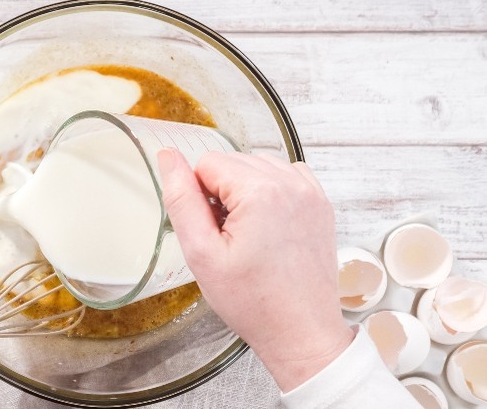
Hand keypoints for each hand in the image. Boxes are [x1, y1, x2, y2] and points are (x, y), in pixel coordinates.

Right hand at [157, 149, 353, 391]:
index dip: (199, 197)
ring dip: (244, 191)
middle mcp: (290, 183)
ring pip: (257, 166)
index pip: (206, 164)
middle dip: (222, 193)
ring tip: (248, 235)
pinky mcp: (320, 203)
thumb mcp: (201, 253)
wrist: (301, 331)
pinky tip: (266, 226)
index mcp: (260, 192)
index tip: (212, 232)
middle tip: (228, 238)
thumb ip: (181, 199)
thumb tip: (168, 157)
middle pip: (232, 162)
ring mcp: (310, 192)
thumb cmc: (253, 301)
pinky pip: (284, 176)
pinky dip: (269, 193)